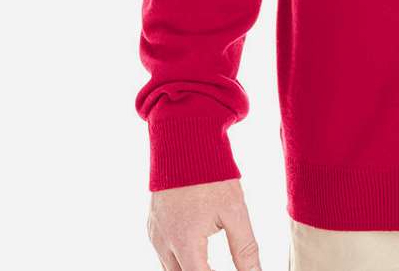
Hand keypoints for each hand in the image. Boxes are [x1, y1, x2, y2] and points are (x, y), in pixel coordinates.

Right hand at [147, 179, 261, 270]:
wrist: (184, 140)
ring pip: (170, 269)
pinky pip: (163, 253)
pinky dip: (180, 258)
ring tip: (210, 261)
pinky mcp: (152, 225)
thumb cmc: (211, 174)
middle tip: (218, 264)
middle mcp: (164, 243)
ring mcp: (155, 234)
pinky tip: (196, 251)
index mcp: (185, 243)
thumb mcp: (235, 210)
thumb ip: (245, 248)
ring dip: (190, 268)